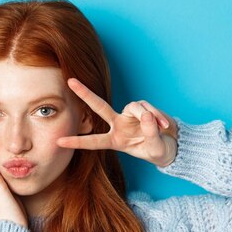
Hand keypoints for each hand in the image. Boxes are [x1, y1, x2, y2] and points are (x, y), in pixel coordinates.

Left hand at [57, 78, 178, 166]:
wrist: (172, 145)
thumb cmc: (158, 150)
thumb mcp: (155, 149)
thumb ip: (150, 134)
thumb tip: (146, 115)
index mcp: (115, 141)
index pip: (93, 141)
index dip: (77, 141)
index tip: (59, 142)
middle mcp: (118, 125)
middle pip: (99, 107)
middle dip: (85, 93)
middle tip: (70, 81)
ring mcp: (129, 115)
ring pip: (135, 108)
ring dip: (149, 118)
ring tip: (161, 127)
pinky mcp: (142, 107)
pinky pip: (147, 108)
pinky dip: (157, 116)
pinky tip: (164, 125)